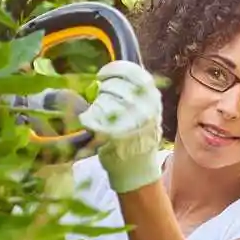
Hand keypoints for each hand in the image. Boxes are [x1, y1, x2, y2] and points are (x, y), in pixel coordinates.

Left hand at [79, 60, 163, 192]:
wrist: (137, 168)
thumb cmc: (139, 138)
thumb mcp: (148, 111)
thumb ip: (136, 92)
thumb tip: (110, 76)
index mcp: (152, 99)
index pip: (131, 71)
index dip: (113, 70)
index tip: (103, 75)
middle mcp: (143, 108)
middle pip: (112, 86)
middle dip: (102, 90)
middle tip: (99, 98)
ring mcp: (128, 121)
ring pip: (101, 100)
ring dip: (95, 105)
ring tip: (98, 115)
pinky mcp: (112, 134)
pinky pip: (92, 116)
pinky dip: (87, 118)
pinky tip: (90, 123)